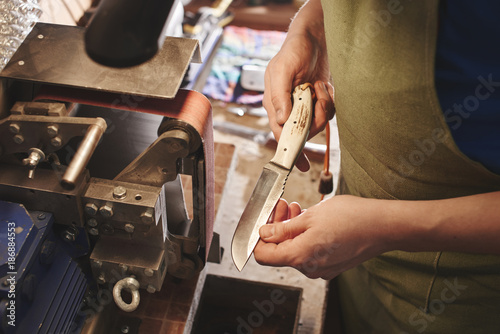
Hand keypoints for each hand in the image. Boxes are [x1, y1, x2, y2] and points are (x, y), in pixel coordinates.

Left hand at [254, 195, 388, 279]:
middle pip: (280, 251)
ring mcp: (322, 269)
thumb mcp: (310, 216)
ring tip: (298, 208)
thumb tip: (264, 233)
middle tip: (284, 205)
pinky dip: (306, 236)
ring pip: (295, 250)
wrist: (383, 226)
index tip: (265, 218)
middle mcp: (309, 269)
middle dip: (277, 227)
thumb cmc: (351, 218)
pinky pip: (310, 252)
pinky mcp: (332, 265)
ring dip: (292, 229)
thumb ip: (283, 228)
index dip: (259, 236)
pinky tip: (312, 219)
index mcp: (300, 257)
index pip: (263, 255)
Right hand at [263, 0, 334, 170]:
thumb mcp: (281, 71)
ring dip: (323, 106)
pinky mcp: (318, 102)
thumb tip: (282, 121)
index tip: (299, 164)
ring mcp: (305, 106)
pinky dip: (329, 100)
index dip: (289, 150)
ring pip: (318, 123)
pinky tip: (323, 86)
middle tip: (318, 98)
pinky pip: (328, 113)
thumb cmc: (293, 51)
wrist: (314, 38)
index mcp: (275, 105)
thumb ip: (279, 96)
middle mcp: (289, 109)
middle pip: (303, 130)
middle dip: (314, 118)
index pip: (281, 133)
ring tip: (319, 86)